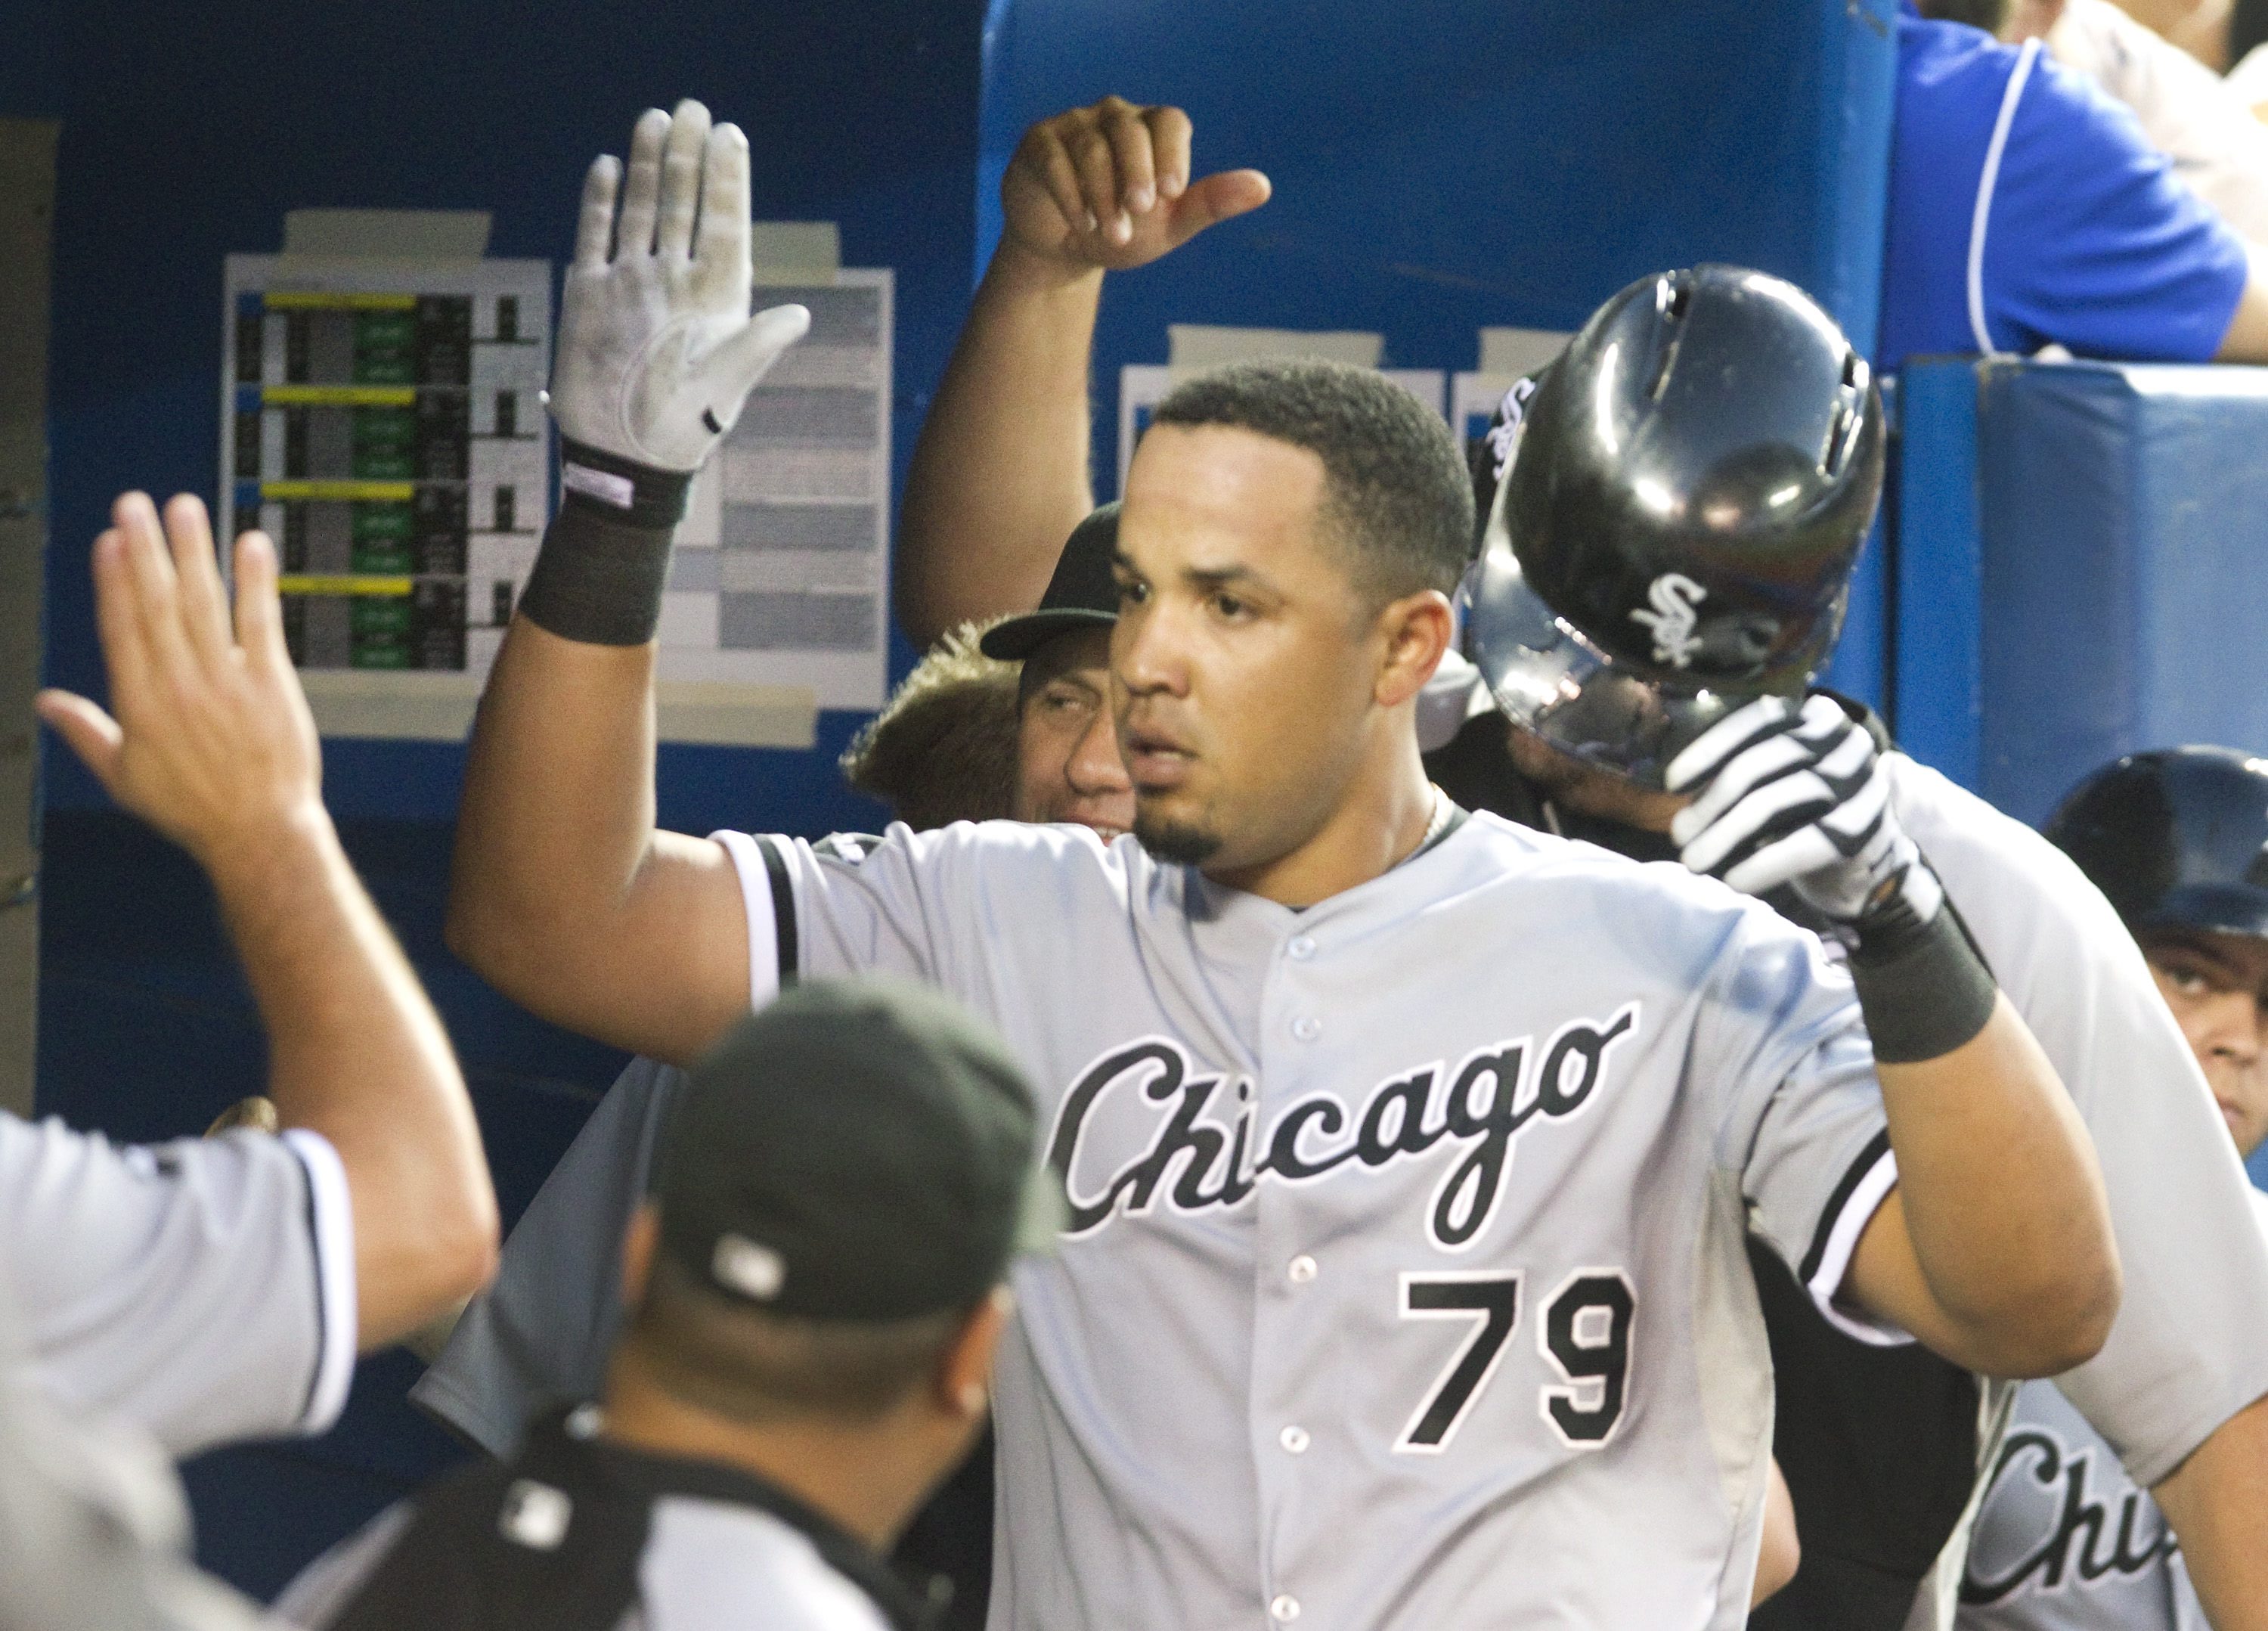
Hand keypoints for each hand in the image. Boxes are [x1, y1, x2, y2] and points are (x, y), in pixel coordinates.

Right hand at [37, 493, 323, 867]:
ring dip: (194, 551)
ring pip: (204, 603)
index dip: (112, 580)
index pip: (121, 626)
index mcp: (139, 703)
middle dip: (145, 549)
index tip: (109, 540)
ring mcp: (225, 681)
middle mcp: (178, 684)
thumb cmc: (193, 809)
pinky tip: (252, 544)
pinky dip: (256, 581)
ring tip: (184, 508)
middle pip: (156, 603)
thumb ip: (85, 732)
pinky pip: (261, 621)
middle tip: (136, 505)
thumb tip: (47, 703)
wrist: (259, 832)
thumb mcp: (124, 777)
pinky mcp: (270, 683)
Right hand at [552, 99, 812, 471]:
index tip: (731, 135)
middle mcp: (675, 282)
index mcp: (716, 297)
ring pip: (643, 211)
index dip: (728, 180)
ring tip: (656, 119)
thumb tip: (798, 315)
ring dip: (650, 167)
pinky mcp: (591, 295)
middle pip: (683, 206)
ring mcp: (632, 284)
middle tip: (693, 107)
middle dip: (688, 157)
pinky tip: (611, 166)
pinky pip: (597, 236)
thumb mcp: (727, 386)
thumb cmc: (686, 428)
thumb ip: (758, 346)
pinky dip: (602, 202)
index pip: (724, 224)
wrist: (624, 459)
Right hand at [1000, 96, 1270, 276]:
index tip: (1172, 194)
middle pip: (1129, 129)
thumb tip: (1262, 186)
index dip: (1172, 154)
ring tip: (1112, 234)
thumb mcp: (1171, 224)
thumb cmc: (1124, 230)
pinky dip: (1071, 194)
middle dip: (1136, 173)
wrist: (1065, 251)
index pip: (1169, 122)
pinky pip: (1055, 159)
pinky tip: (1082, 225)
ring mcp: (1074, 125)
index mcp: (1152, 130)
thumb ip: (1210, 203)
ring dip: (1103, 195)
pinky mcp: (1039, 142)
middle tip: (1141, 212)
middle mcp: (1114, 117)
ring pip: (1091, 147)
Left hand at [1665, 694, 1942, 926]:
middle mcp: (1846, 742)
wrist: (1866, 864)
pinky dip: (1763, 864)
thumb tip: (1680, 800)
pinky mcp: (1865, 829)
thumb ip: (1737, 773)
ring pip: (1777, 802)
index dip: (1711, 748)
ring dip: (1725, 835)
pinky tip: (1734, 882)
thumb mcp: (1774, 780)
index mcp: (1820, 716)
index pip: (1761, 718)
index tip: (1672, 783)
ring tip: (1693, 862)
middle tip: (1679, 835)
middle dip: (1712, 801)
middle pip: (1762, 763)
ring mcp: (1861, 783)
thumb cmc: (1804, 815)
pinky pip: (1805, 844)